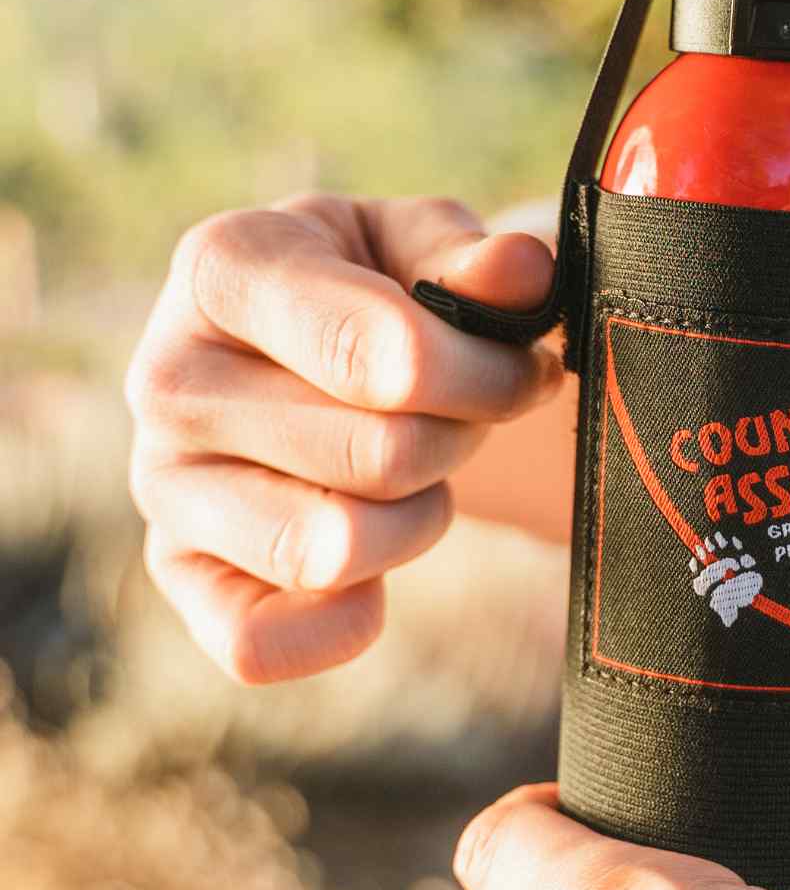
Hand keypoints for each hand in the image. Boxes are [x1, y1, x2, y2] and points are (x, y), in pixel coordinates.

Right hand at [125, 194, 558, 682]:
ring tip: (418, 473)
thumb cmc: (385, 287)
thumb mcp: (431, 246)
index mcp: (226, 268)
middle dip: (461, 440)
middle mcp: (168, 378)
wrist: (320, 347)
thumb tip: (518, 271)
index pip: (379, 355)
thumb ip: (479, 260)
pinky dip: (347, 618)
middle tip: (469, 416)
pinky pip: (261, 643)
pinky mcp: (177, 571)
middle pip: (380, 457)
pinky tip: (376, 565)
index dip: (487, 377)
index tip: (526, 367)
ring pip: (333, 550)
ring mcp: (162, 482)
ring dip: (416, 520)